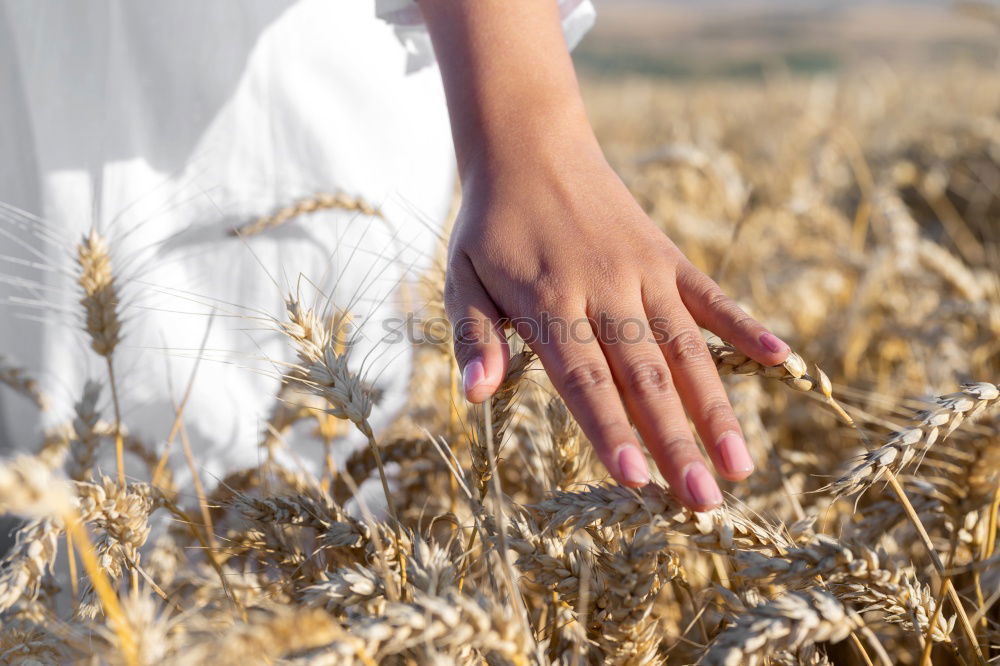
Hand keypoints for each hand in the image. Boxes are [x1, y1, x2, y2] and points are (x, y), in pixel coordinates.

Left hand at [445, 132, 789, 509]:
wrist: (529, 145)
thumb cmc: (490, 226)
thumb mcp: (460, 277)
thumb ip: (473, 337)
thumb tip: (476, 395)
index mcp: (548, 302)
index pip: (584, 380)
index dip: (611, 430)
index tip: (638, 481)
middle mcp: (604, 290)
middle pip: (645, 377)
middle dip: (675, 442)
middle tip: (703, 503)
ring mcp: (642, 271)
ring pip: (686, 348)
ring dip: (716, 409)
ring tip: (741, 465)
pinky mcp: (666, 256)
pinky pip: (711, 295)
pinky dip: (744, 326)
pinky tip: (781, 360)